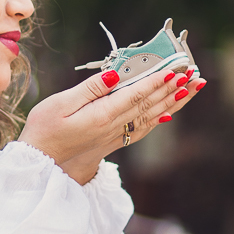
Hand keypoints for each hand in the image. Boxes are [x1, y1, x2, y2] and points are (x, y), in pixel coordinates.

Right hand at [18, 65, 203, 184]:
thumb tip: (115, 75)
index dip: (157, 81)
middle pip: (150, 105)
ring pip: (152, 117)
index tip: (175, 69)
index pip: (136, 95)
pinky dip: (160, 119)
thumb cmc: (44, 130)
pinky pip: (143, 129)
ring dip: (173, 101)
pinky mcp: (113, 142)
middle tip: (193, 73)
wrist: (40, 164)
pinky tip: (169, 113)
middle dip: (173, 88)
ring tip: (192, 88)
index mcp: (101, 116)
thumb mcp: (60, 104)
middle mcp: (114, 128)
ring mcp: (115, 136)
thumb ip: (90, 89)